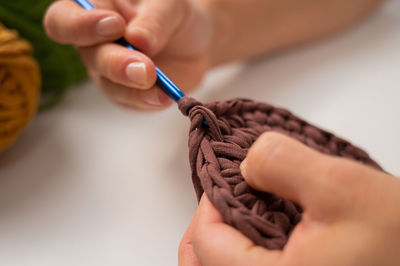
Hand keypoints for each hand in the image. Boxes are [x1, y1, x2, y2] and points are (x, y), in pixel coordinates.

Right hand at [44, 0, 211, 109]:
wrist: (195, 43)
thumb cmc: (174, 16)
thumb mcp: (171, 6)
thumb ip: (154, 19)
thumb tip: (138, 39)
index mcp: (95, 11)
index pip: (63, 19)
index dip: (80, 26)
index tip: (115, 25)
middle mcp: (94, 43)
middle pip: (90, 56)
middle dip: (116, 63)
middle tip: (145, 68)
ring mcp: (108, 72)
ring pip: (110, 85)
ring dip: (134, 89)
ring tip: (160, 89)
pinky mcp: (126, 93)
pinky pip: (131, 101)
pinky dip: (148, 101)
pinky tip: (165, 97)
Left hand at [179, 132, 399, 265]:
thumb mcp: (339, 187)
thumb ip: (280, 163)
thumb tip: (246, 165)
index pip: (206, 243)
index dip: (209, 202)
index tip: (228, 179)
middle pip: (206, 265)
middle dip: (210, 227)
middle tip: (222, 199)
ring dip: (227, 240)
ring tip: (243, 212)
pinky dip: (250, 251)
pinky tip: (267, 230)